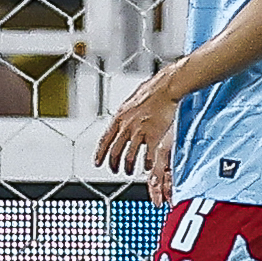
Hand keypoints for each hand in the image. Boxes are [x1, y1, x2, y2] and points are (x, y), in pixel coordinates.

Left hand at [93, 79, 178, 202]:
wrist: (164, 89)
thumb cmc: (150, 92)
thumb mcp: (129, 104)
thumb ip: (124, 116)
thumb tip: (120, 123)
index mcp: (119, 118)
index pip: (104, 140)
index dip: (99, 153)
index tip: (97, 162)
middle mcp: (126, 126)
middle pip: (115, 151)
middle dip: (113, 164)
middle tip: (114, 170)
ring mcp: (139, 132)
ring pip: (129, 156)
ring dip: (127, 166)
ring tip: (128, 171)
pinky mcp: (153, 135)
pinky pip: (147, 155)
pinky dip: (145, 164)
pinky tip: (145, 167)